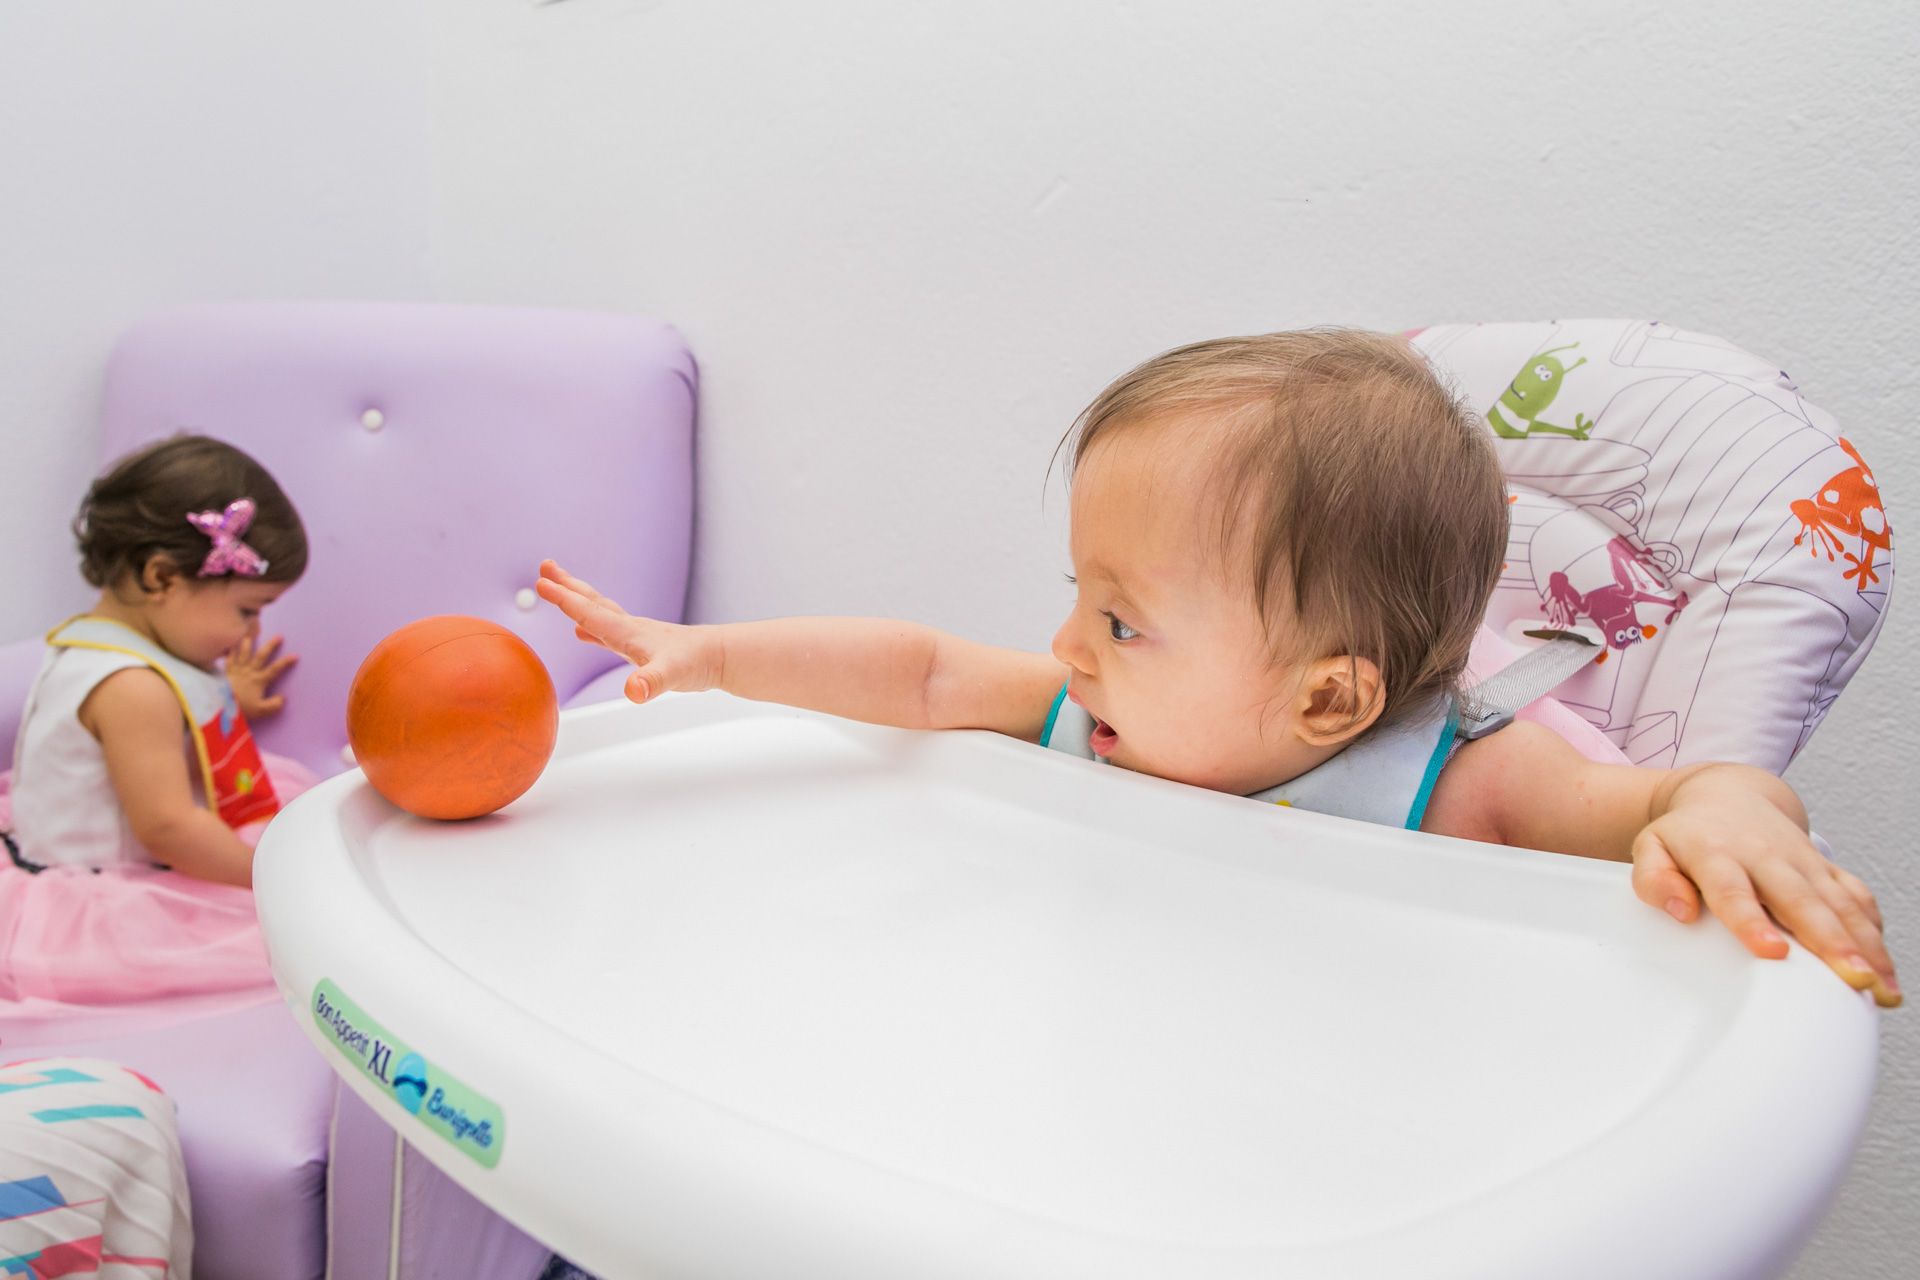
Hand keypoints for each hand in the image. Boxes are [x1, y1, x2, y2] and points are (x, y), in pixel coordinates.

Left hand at [227, 633, 296, 719]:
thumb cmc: (241, 709)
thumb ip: (274, 705)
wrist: (220, 707)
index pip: (275, 669)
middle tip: (278, 636)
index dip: (286, 662)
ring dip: (247, 644)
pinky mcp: (227, 673)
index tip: (295, 655)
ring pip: (243, 654)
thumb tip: (283, 698)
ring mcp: (237, 671)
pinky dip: (230, 653)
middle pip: (261, 656)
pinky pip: (229, 660)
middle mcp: (249, 672)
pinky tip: (231, 646)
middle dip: (270, 646)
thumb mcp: (261, 711)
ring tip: (250, 635)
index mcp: (259, 680)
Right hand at [535, 560, 721, 703]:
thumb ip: (651, 683)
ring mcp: (635, 635)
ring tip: (558, 588)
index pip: (589, 613)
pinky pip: (608, 631)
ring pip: (598, 612)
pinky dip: (590, 628)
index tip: (540, 583)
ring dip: (577, 600)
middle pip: (592, 602)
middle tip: (544, 567)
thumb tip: (633, 692)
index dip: (565, 600)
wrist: (722, 657)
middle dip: (567, 586)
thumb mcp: (671, 676)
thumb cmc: (697, 664)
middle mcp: (628, 629)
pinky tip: (582, 633)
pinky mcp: (642, 646)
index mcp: (628, 633)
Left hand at [1632, 770, 1898, 1007]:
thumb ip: (1654, 879)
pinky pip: (1856, 898)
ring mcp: (1801, 861)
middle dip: (1831, 942)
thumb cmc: (1687, 835)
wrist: (1726, 795)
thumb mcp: (1652, 848)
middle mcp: (1766, 856)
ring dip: (1864, 945)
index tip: (1772, 952)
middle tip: (1854, 980)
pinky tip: (1885, 968)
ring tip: (1881, 987)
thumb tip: (1682, 910)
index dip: (1752, 922)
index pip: (1734, 891)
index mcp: (1716, 853)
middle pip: (1801, 901)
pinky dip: (1874, 931)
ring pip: (1838, 903)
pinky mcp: (1826, 868)